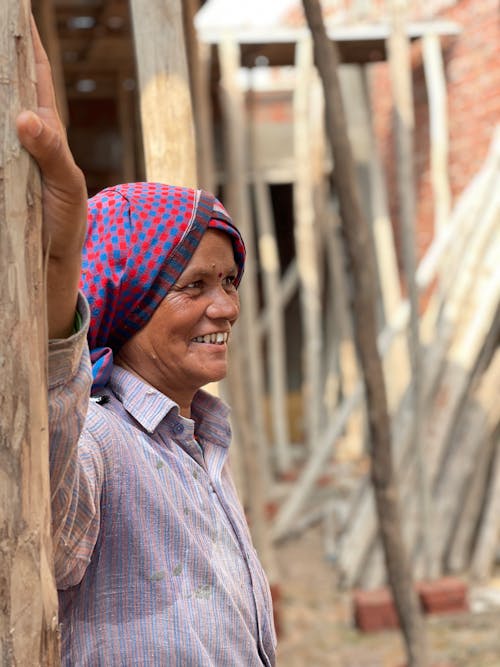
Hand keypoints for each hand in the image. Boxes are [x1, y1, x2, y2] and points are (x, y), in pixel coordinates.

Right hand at [16, 17, 87, 338]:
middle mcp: (19, 130)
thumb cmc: (68, 220)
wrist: (53, 260)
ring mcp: (4, 151)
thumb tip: (26, 117)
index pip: (36, 71)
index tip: (16, 6)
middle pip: (5, 81)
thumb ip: (51, 152)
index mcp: (46, 126)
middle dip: (0, 53)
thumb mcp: (67, 184)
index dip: (26, 37)